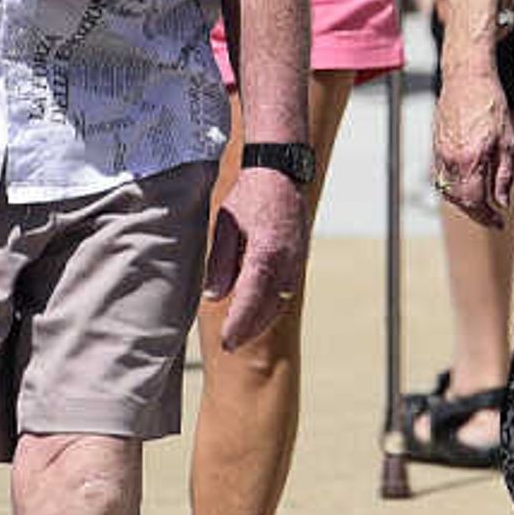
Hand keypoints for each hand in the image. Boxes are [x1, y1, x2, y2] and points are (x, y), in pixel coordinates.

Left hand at [205, 164, 310, 349]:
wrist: (281, 171)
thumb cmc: (249, 195)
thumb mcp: (225, 225)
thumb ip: (219, 263)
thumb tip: (213, 296)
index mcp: (265, 253)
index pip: (251, 301)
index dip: (238, 325)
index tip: (226, 342)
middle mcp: (286, 261)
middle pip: (268, 308)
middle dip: (248, 329)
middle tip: (229, 344)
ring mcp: (297, 261)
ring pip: (280, 302)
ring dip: (261, 320)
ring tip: (240, 332)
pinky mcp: (299, 258)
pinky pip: (286, 290)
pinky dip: (272, 305)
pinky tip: (258, 310)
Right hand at [432, 64, 513, 224]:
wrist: (466, 77)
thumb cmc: (489, 102)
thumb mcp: (507, 141)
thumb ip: (503, 174)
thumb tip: (502, 200)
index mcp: (469, 160)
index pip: (475, 201)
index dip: (487, 216)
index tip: (499, 221)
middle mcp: (450, 160)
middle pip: (459, 200)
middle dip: (475, 213)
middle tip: (492, 217)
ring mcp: (440, 153)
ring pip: (447, 190)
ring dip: (463, 202)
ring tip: (481, 204)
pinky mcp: (436, 146)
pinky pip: (442, 176)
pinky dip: (454, 186)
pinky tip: (467, 184)